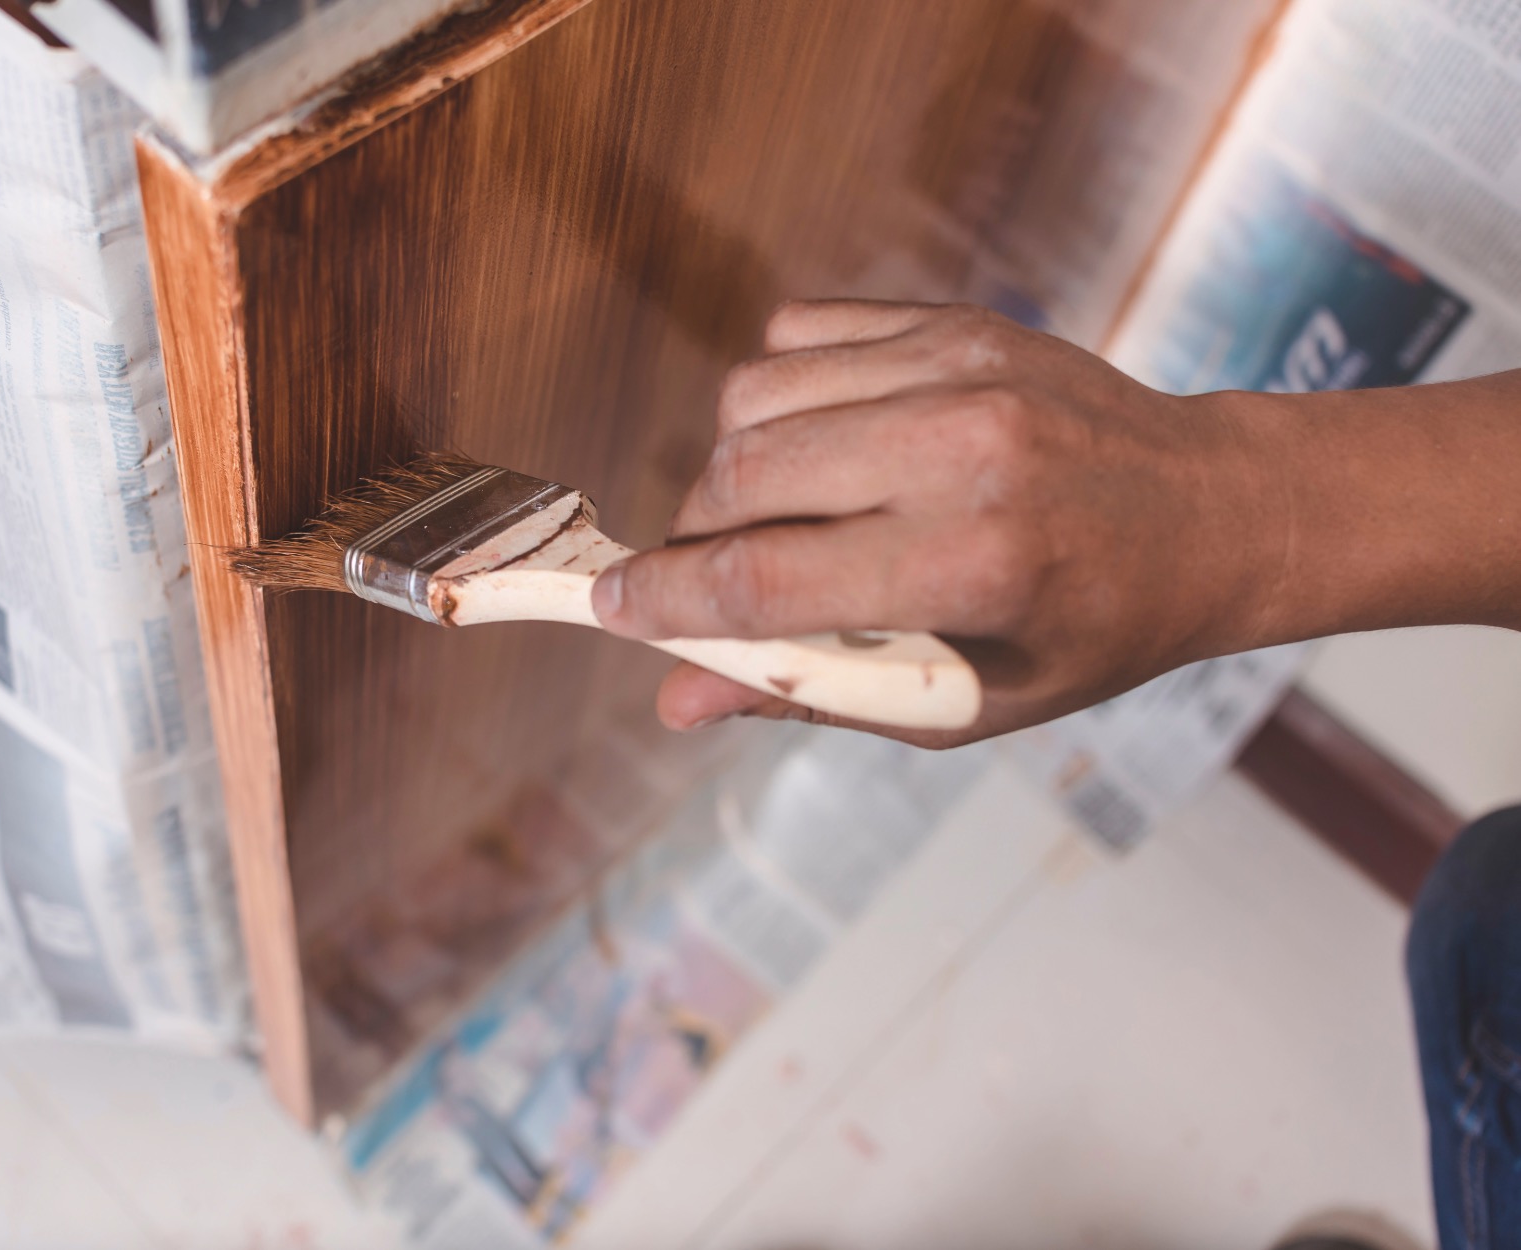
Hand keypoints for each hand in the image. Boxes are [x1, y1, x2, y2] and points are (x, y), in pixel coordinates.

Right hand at [590, 300, 1289, 744]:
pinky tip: (818, 441)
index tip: (612, 609)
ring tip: (773, 513)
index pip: (769, 578)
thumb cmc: (1090, 628)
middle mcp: (966, 450)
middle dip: (694, 537)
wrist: (1213, 510)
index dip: (668, 600)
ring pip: (755, 396)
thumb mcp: (966, 700)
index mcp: (978, 564)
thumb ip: (814, 692)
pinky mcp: (954, 320)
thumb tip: (675, 700)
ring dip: (730, 465)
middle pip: (743, 476)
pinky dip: (778, 392)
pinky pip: (798, 333)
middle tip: (709, 577)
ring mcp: (960, 367)